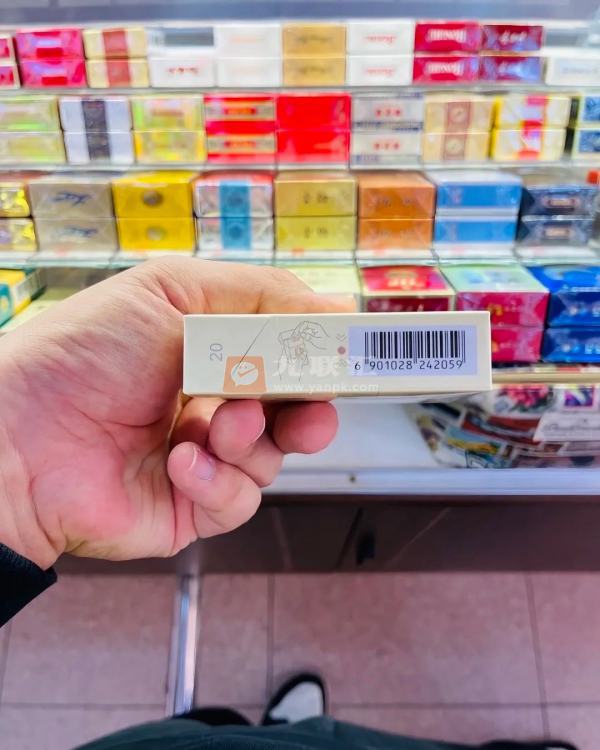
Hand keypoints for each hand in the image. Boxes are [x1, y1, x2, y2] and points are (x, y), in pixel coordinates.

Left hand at [0, 258, 352, 568]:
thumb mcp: (172, 292)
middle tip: (310, 409)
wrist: (19, 435)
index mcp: (212, 349)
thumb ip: (260, 297)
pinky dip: (216, 479)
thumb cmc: (84, 353)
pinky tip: (178, 462)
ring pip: (271, 456)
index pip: (287, 354)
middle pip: (292, 411)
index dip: (320, 358)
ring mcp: (203, 456)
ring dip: (250, 438)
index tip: (350, 357)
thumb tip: (337, 306)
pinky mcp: (191, 506)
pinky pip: (238, 498)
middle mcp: (212, 401)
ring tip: (214, 424)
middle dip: (309, 411)